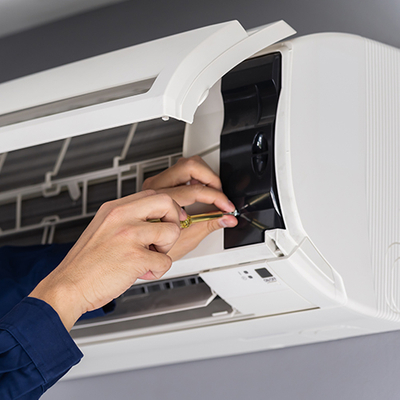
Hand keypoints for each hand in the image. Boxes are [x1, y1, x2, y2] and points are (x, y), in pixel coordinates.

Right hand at [29, 190, 184, 330]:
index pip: (153, 194)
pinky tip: (140, 272)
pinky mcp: (135, 257)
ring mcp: (129, 235)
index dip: (168, 208)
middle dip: (174, 221)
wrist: (68, 286)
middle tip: (164, 238)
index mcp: (114, 209)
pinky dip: (157, 271)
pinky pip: (165, 261)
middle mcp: (122, 217)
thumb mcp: (104, 228)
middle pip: (167, 202)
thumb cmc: (86, 263)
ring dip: (165, 249)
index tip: (172, 219)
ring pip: (172, 232)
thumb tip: (156, 219)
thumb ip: (127, 220)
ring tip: (148, 257)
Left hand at [142, 156, 237, 259]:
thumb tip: (228, 218)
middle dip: (211, 178)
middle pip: (190, 166)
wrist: (142, 247)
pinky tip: (201, 190)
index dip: (216, 197)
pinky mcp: (160, 182)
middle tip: (220, 195)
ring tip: (212, 192)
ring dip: (205, 175)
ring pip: (186, 163)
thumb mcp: (187, 239)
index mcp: (159, 201)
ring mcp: (157, 182)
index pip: (194, 191)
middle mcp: (156, 187)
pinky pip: (181, 169)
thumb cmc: (157, 246)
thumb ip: (210, 224)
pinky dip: (197, 177)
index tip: (226, 207)